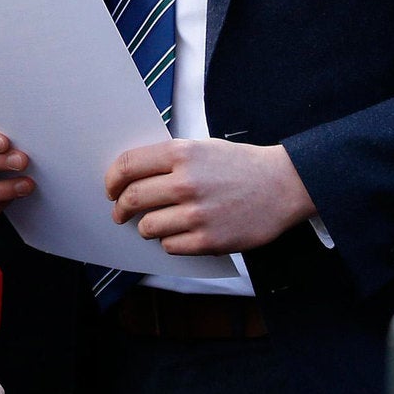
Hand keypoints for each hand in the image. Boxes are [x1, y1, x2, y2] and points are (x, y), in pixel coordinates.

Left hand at [105, 138, 313, 254]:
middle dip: (120, 208)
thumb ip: (168, 160)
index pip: (127, 166)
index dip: (111, 180)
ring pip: (147, 227)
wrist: (282, 185)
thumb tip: (131, 177)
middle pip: (132, 199)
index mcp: (181, 154)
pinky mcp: (208, 240)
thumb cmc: (240, 165)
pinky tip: (182, 231)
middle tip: (120, 212)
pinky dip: (170, 241)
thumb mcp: (202, 147)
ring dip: (147, 227)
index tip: (111, 189)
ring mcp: (196, 214)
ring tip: (157, 222)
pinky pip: (170, 246)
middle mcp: (185, 183)